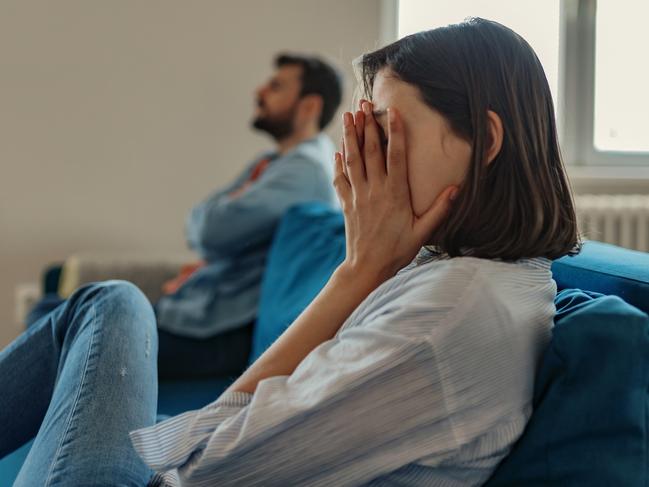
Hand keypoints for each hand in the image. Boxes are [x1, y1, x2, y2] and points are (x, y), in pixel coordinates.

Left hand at [334, 101, 457, 285]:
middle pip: (370, 151)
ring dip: (350, 136)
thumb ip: (439, 209)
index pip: (396, 156)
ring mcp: (358, 196)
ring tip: (348, 116)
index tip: (392, 112)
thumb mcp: (423, 232)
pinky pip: (340, 178)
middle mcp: (375, 191)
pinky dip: (338, 162)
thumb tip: (456, 188)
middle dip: (367, 125)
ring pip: (353, 160)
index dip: (395, 132)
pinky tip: (338, 150)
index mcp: (395, 194)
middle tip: (364, 104)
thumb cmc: (397, 251)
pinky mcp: (347, 204)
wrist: (367, 268)